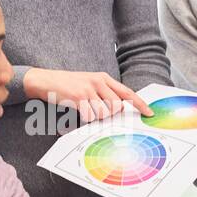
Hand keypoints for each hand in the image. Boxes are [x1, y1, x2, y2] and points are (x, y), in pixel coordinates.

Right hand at [22, 68, 153, 122]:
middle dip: (109, 115)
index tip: (149, 113)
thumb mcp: (90, 83)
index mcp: (104, 78)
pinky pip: (91, 115)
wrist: (46, 80)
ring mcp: (89, 89)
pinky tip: (78, 110)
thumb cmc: (69, 86)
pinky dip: (85, 118)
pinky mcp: (79, 97)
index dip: (140, 104)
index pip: (127, 92)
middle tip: (96, 112)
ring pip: (104, 113)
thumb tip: (118, 110)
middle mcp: (99, 81)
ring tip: (85, 110)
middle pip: (116, 107)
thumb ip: (104, 93)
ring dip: (96, 117)